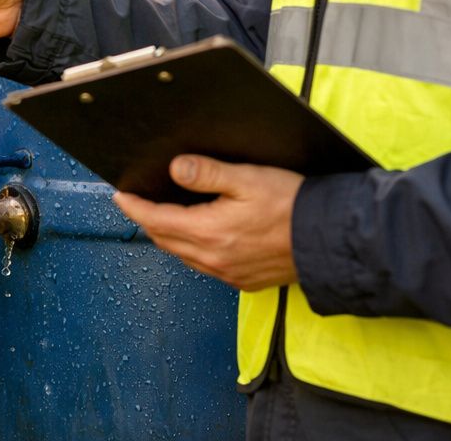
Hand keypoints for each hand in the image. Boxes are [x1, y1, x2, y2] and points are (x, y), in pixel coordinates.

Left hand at [112, 155, 301, 291]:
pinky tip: (196, 238)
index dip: (134, 208)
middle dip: (147, 221)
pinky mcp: (244, 281)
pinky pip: (205, 266)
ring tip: (160, 219)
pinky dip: (191, 250)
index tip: (120, 197)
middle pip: (165, 240)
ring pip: (183, 255)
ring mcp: (229, 274)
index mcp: (210, 233)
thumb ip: (207, 173)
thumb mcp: (247, 179)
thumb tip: (176, 169)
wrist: (331, 240)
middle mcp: (214, 259)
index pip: (156, 220)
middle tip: (136, 205)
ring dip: (168, 237)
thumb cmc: (293, 206)